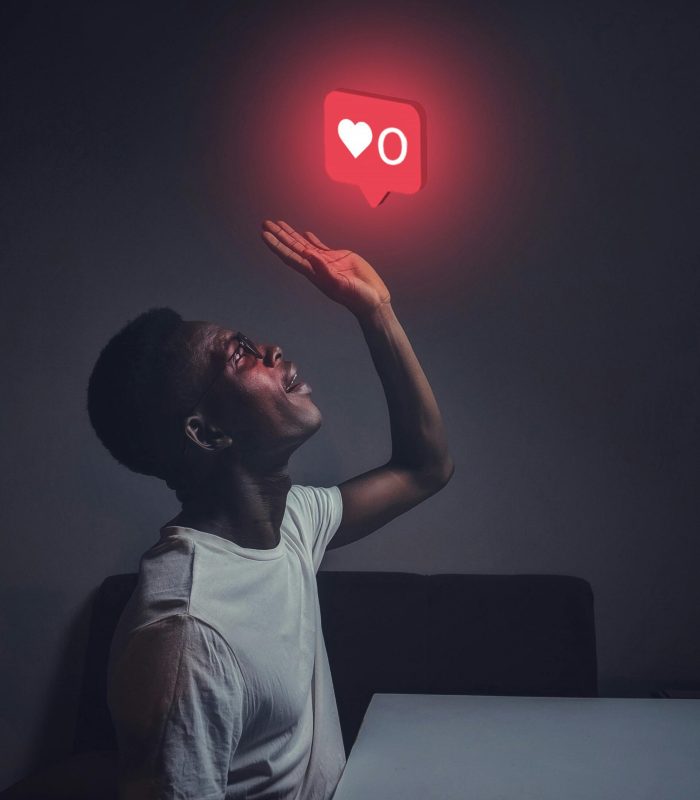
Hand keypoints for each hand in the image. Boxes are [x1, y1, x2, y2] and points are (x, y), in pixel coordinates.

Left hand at [261, 220, 390, 317]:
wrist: (372, 300)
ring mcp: (326, 262)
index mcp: (314, 274)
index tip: (265, 234)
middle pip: (292, 248)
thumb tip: (309, 254)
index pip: (290, 257)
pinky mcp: (337, 258)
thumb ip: (324, 270)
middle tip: (265, 223)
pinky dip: (311, 239)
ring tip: (278, 224)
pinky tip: (305, 233)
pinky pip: (320, 247)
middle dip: (279, 236)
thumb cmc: (357, 297)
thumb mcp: (340, 284)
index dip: (277, 245)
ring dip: (290, 235)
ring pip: (303, 245)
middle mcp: (316, 267)